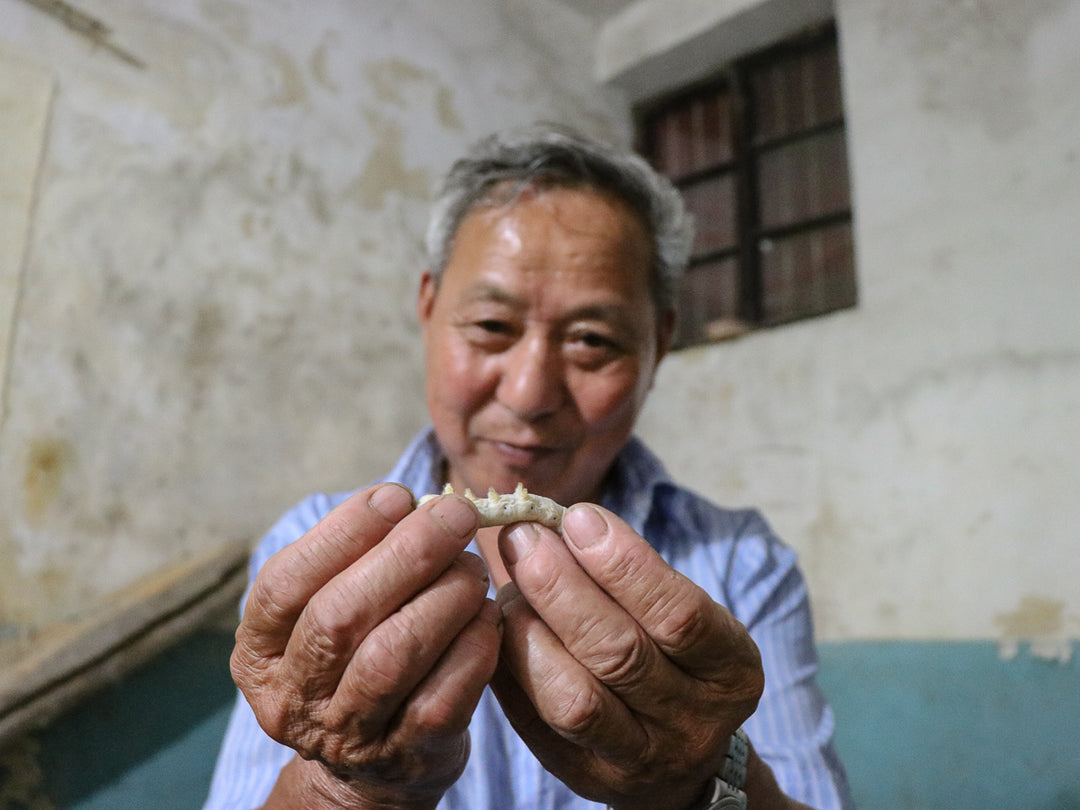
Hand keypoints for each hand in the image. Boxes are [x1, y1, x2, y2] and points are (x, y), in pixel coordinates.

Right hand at [230, 485, 501, 808]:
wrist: (372, 766)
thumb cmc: (356, 653)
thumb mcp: (330, 608)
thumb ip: (356, 558)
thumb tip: (413, 503)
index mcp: (259, 652)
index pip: (284, 583)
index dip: (343, 532)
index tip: (397, 495)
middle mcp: (292, 698)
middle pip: (341, 616)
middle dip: (406, 554)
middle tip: (456, 516)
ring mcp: (348, 733)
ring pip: (392, 655)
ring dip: (444, 597)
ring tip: (474, 567)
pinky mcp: (407, 754)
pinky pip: (443, 695)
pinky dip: (473, 646)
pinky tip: (489, 614)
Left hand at [491, 504, 763, 809]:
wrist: (678, 755)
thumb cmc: (671, 654)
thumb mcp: (680, 612)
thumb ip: (632, 573)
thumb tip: (559, 521)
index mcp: (731, 670)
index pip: (681, 616)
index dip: (625, 564)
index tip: (578, 518)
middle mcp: (693, 723)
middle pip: (620, 655)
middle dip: (562, 587)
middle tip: (522, 538)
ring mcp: (639, 760)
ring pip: (574, 700)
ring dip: (531, 632)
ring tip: (508, 586)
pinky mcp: (585, 778)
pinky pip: (536, 724)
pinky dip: (511, 668)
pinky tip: (497, 627)